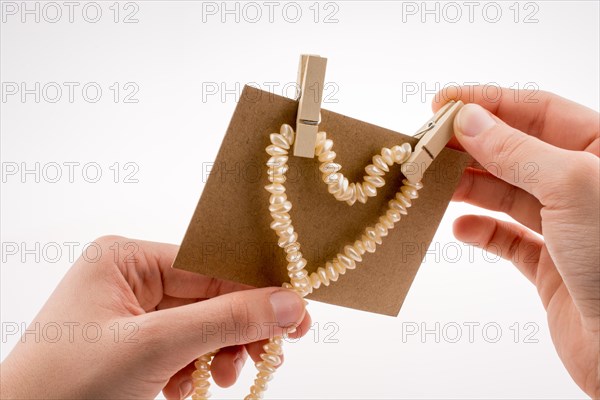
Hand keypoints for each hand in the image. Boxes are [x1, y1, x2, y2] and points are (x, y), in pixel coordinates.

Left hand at [0, 236, 309, 399]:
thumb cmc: (65, 386)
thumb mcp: (154, 347)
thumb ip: (226, 321)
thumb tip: (288, 304)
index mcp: (125, 259)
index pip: (210, 266)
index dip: (256, 289)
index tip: (297, 310)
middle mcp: (129, 279)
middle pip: (209, 297)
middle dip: (238, 329)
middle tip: (273, 352)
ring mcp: (131, 315)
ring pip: (201, 325)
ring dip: (219, 353)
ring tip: (222, 378)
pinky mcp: (133, 347)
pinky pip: (184, 349)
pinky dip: (196, 369)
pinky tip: (189, 388)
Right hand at [434, 87, 598, 396]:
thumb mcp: (569, 185)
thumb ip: (515, 149)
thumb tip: (468, 119)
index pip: (537, 110)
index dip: (488, 102)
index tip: (444, 104)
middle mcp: (582, 183)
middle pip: (515, 150)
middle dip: (471, 147)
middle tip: (428, 146)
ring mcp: (565, 224)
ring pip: (505, 193)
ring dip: (468, 187)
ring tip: (435, 186)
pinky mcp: (548, 263)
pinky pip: (506, 237)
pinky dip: (481, 230)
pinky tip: (461, 228)